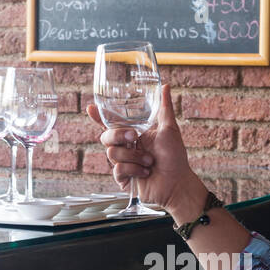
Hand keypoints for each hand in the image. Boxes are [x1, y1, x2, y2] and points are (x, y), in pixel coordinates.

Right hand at [86, 82, 200, 214]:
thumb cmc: (176, 157)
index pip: (111, 124)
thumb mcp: (169, 129)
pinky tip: (145, 173)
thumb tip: (165, 86)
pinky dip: (134, 169)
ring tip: (150, 162)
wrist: (177, 183)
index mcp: (133, 135)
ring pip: (112, 153)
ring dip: (134, 157)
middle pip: (106, 137)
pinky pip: (118, 169)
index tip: (91, 108)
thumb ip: (164, 108)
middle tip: (134, 138)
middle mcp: (126, 148)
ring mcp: (123, 163)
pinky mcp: (123, 178)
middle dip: (118, 135)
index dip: (99, 117)